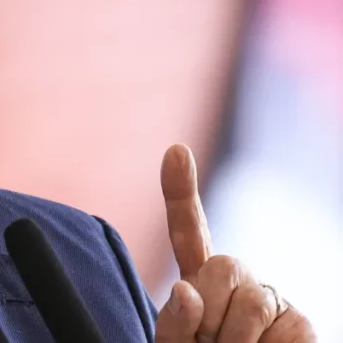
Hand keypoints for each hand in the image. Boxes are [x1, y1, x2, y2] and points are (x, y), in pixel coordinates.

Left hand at [154, 145, 316, 341]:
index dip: (179, 191)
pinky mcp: (302, 324)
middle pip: (221, 266)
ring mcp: (272, 299)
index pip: (187, 233)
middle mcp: (238, 283)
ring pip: (251, 303)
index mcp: (198, 284)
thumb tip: (185, 289)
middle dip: (209, 312)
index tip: (174, 151)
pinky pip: (283, 331)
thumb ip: (173, 323)